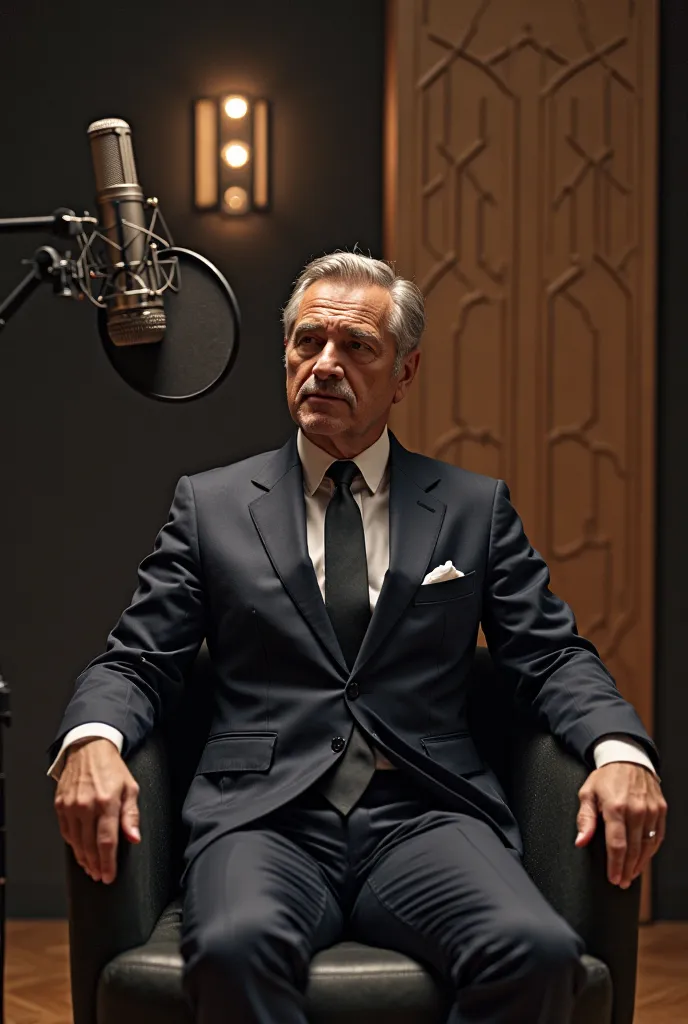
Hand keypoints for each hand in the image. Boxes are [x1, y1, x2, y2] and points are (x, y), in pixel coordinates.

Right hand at [54, 738, 140, 883]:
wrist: (89, 749)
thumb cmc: (112, 768)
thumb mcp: (130, 788)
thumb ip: (131, 815)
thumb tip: (133, 838)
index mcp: (107, 802)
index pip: (107, 841)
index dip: (108, 863)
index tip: (109, 876)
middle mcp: (87, 805)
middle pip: (89, 846)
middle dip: (96, 865)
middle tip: (100, 876)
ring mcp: (71, 806)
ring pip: (76, 842)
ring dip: (83, 859)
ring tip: (91, 868)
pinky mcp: (60, 805)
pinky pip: (65, 832)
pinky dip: (73, 845)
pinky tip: (79, 851)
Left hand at [575, 762, 666, 887]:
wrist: (627, 758)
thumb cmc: (605, 777)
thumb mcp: (587, 794)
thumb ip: (585, 819)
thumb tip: (581, 841)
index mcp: (615, 807)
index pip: (617, 845)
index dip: (615, 865)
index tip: (613, 878)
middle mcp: (635, 810)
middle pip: (633, 849)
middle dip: (626, 869)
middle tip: (621, 882)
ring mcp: (650, 810)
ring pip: (647, 846)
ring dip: (639, 864)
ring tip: (630, 875)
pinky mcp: (660, 810)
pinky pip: (657, 837)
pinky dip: (651, 851)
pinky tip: (643, 860)